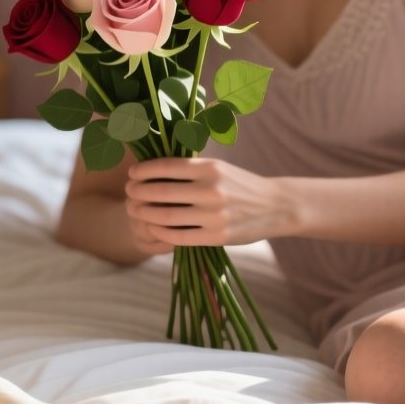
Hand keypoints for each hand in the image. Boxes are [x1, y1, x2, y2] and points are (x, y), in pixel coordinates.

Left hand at [123, 157, 297, 246]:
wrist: (276, 207)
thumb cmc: (241, 185)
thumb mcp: (219, 168)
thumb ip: (191, 169)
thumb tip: (152, 167)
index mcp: (210, 168)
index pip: (166, 167)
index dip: (143, 171)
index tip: (132, 173)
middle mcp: (211, 190)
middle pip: (160, 192)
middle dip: (137, 192)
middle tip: (129, 192)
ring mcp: (213, 215)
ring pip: (165, 216)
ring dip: (144, 214)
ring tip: (135, 210)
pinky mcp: (216, 237)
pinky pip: (178, 236)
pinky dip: (160, 232)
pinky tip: (153, 228)